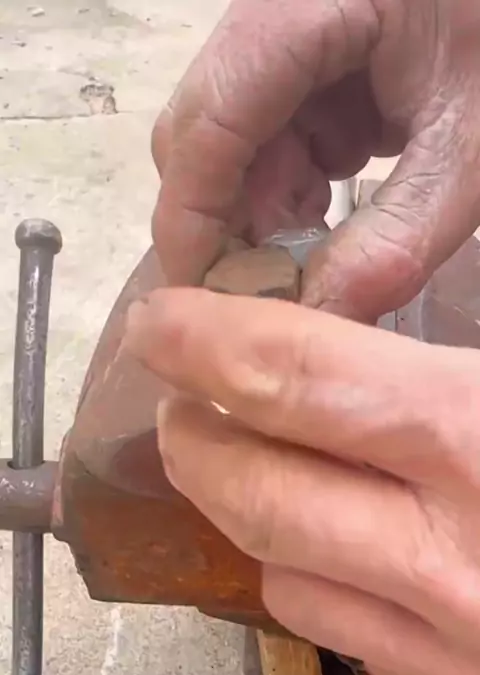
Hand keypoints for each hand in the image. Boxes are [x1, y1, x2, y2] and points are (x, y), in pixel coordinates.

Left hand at [126, 287, 479, 674]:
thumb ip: (436, 367)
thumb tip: (336, 344)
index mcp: (477, 437)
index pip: (297, 376)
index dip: (208, 341)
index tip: (164, 326)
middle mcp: (449, 555)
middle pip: (258, 492)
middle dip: (195, 439)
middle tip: (180, 406)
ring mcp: (448, 642)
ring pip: (280, 571)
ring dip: (242, 509)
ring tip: (249, 467)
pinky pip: (335, 632)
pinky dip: (306, 577)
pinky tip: (332, 545)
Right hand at [151, 0, 479, 321]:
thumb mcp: (464, 152)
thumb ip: (395, 239)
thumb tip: (316, 320)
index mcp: (304, 6)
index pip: (212, 119)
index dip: (193, 219)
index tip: (204, 302)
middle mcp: (269, 9)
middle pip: (200, 131)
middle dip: (232, 223)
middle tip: (277, 288)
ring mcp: (276, 31)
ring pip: (226, 141)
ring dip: (264, 209)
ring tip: (321, 243)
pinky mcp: (292, 54)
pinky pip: (259, 133)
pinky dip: (286, 185)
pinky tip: (328, 204)